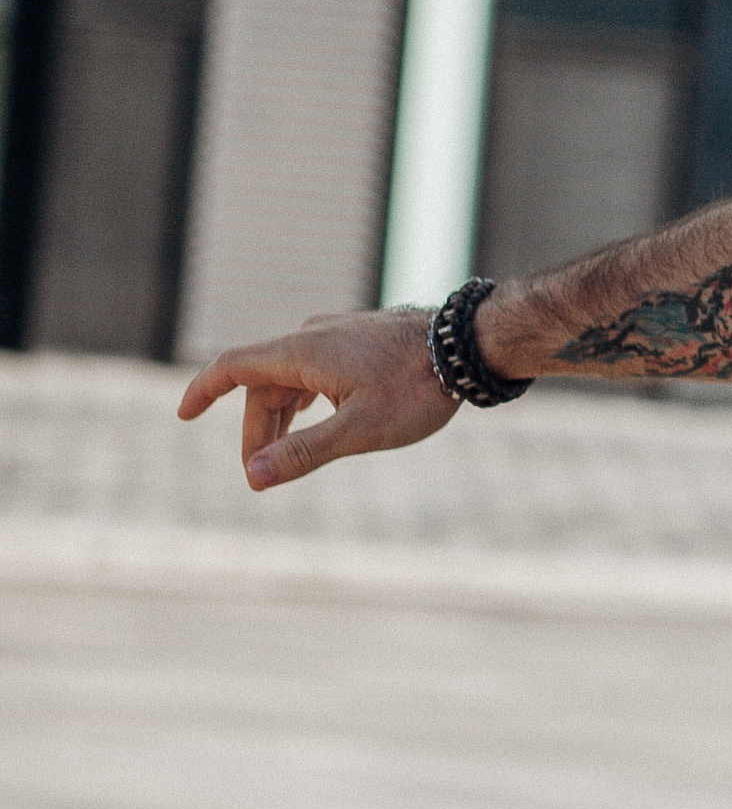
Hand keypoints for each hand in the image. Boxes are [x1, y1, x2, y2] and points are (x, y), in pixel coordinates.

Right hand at [177, 309, 459, 488]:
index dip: (203, 390)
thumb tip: (253, 476)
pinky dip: (308, 397)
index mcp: (303, 351)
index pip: (233, 366)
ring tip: (287, 453)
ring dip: (284, 415)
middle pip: (265, 382)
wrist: (472, 344)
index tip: (182, 415)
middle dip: (257, 427)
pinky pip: (318, 368)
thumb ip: (304, 452)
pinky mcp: (362, 338)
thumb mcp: (360, 430)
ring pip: (293, 377)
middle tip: (263, 472)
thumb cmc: (419, 387)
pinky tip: (319, 416)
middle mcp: (314, 334)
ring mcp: (340, 333)